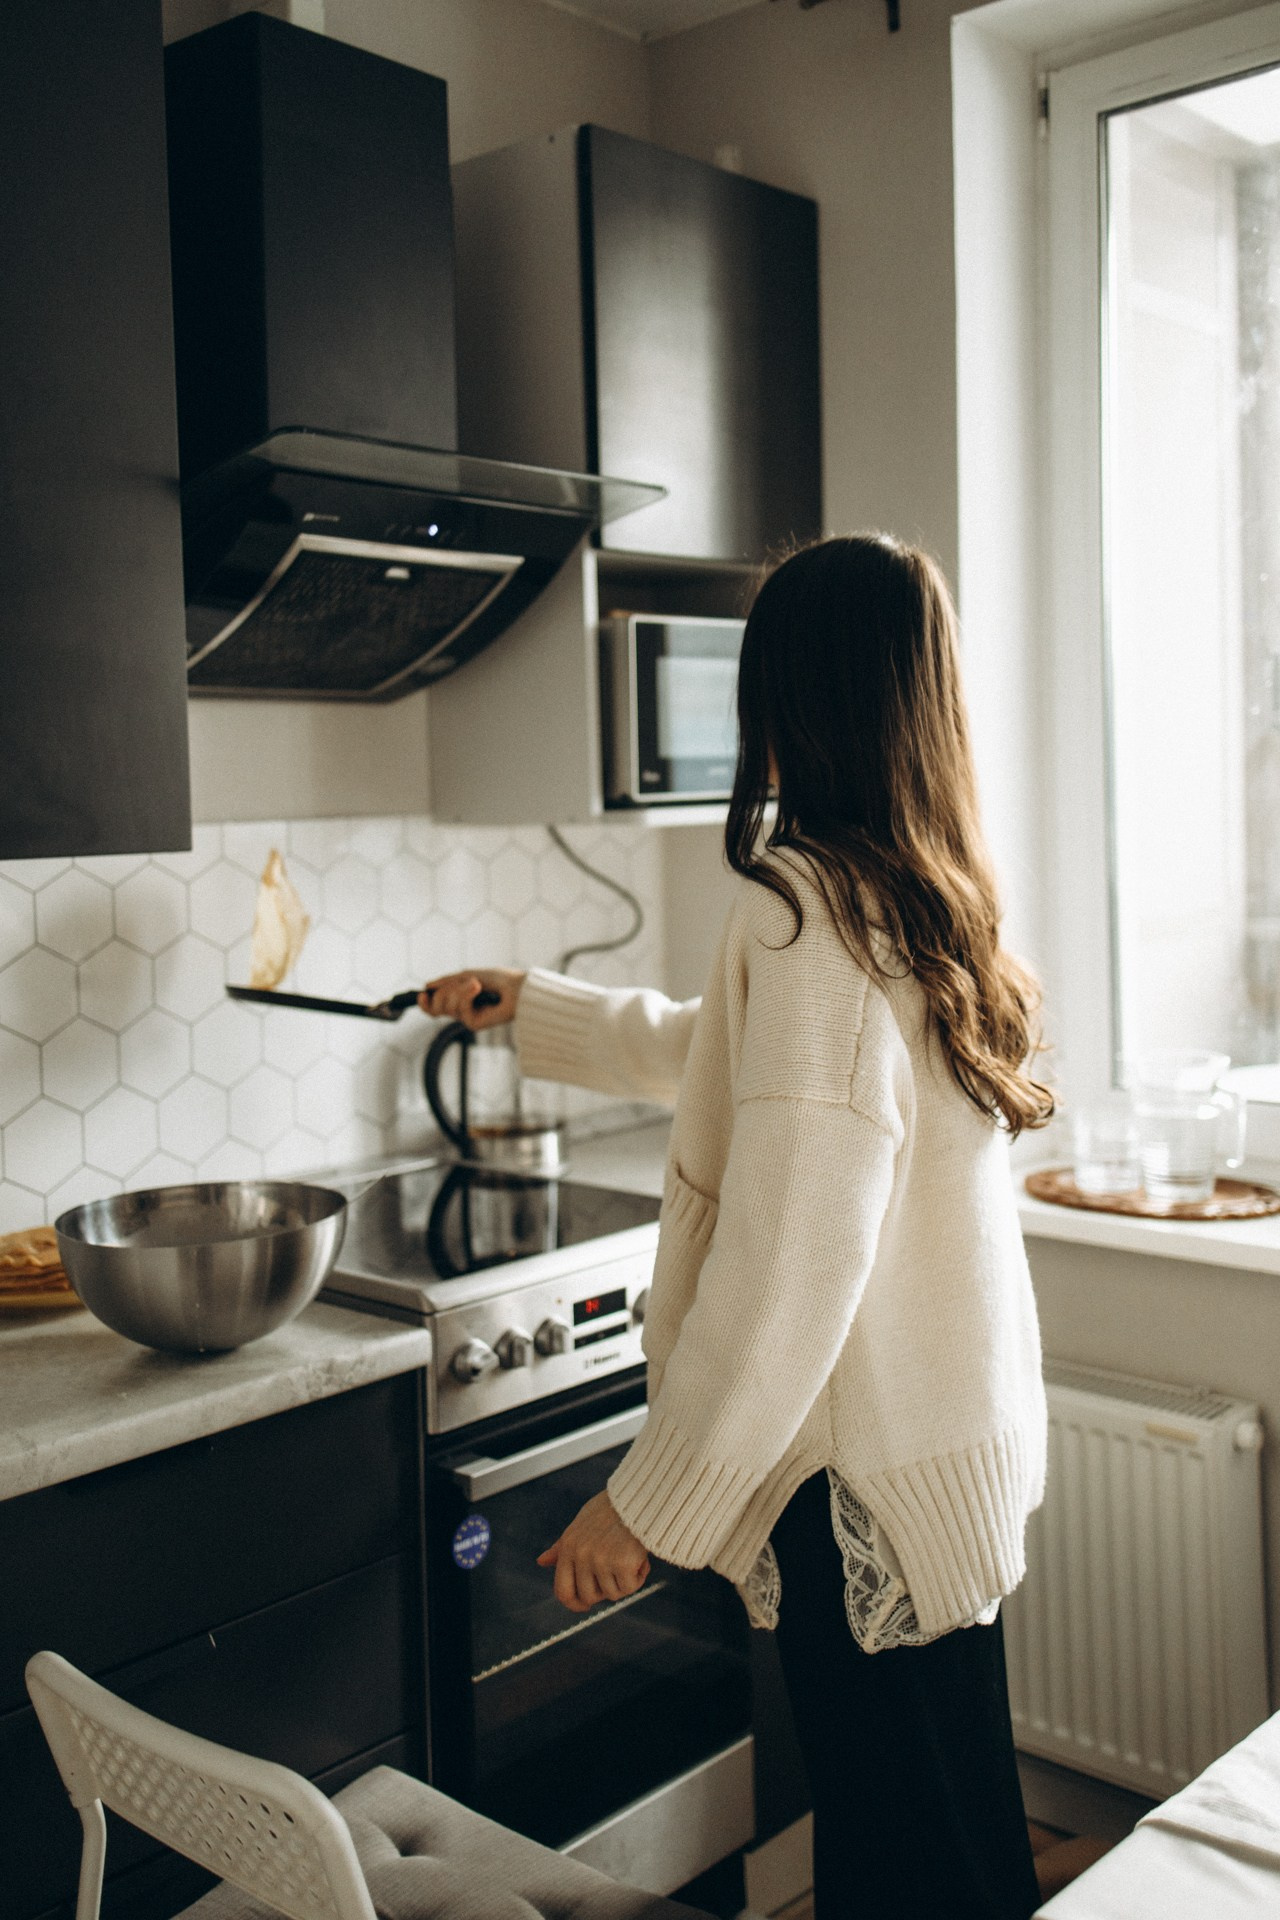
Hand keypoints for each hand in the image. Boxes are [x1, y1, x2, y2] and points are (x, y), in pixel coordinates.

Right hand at [418, 967, 524, 1029]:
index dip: (425, 1002)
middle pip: (436, 1007)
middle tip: (461, 983)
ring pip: (445, 1006)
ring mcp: (467, 1017)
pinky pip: (459, 1007)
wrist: (518, 988)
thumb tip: (426, 987)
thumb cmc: (500, 980)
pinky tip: (478, 989)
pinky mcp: (473, 1024)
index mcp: (460, 998)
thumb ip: (447, 982)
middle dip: (444, 992)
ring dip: (458, 990)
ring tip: (476, 984)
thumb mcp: (467, 975)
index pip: (435, 1006)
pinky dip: (466, 994)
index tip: (422, 994)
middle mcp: (462, 1009)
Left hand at [537, 1491, 650, 1613]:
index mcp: (568, 1546)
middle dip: (604, 1590)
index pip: (562, 1591)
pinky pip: (630, 1587)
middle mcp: (581, 1555)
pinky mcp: (623, 1564)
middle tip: (616, 1571)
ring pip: (612, 1594)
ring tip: (630, 1556)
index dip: (574, 1604)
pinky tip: (640, 1557)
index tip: (585, 1605)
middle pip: (589, 1597)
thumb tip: (541, 1561)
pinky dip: (638, 1576)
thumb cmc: (611, 1509)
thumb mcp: (581, 1523)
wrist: (640, 1496)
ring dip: (624, 1581)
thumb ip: (562, 1547)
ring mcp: (601, 1560)